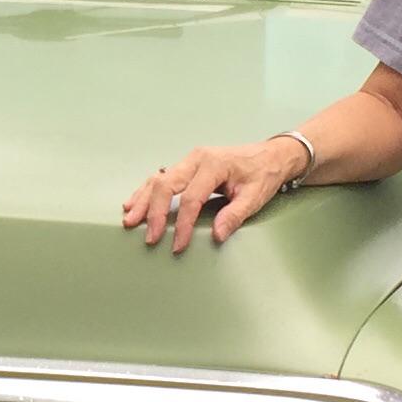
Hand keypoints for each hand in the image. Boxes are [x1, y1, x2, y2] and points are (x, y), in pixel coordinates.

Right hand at [121, 138, 307, 254]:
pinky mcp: (186, 166)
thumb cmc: (263, 174)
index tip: (178, 245)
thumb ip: (235, 215)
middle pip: (166, 185)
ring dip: (142, 201)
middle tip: (149, 237)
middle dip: (154, 213)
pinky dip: (146, 191)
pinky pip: (160, 177)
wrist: (270, 156)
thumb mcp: (255, 196)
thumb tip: (217, 235)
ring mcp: (189, 161)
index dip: (182, 224)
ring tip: (130, 220)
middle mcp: (196, 159)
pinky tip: (134, 203)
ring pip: (158, 179)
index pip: (191, 198)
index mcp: (213, 165)